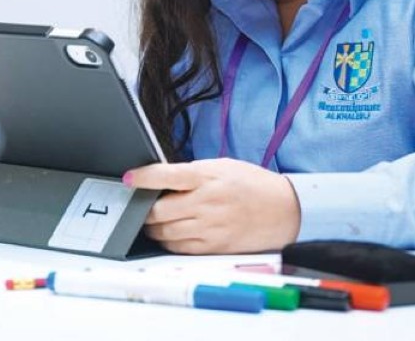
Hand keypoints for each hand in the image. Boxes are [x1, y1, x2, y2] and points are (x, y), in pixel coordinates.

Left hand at [126, 158, 301, 253]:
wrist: (285, 210)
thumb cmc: (252, 184)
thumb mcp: (222, 166)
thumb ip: (192, 172)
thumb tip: (161, 178)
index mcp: (208, 177)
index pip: (166, 175)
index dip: (143, 177)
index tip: (128, 178)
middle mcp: (207, 203)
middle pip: (159, 210)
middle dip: (143, 208)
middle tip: (138, 204)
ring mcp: (210, 227)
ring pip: (165, 232)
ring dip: (152, 227)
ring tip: (151, 220)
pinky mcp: (213, 247)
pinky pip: (179, 248)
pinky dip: (167, 241)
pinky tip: (167, 233)